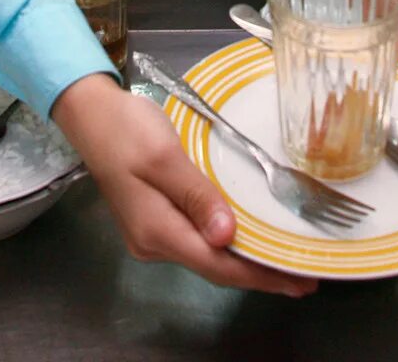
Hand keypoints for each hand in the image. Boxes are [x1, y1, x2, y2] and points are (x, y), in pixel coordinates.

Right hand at [52, 74, 318, 296]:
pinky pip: (198, 240)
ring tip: (286, 260)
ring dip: (246, 260)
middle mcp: (153, 242)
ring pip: (207, 255)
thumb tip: (227, 236)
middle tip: (306, 277)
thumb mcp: (165, 157)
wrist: (91, 115)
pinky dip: (228, 244)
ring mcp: (152, 234)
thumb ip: (197, 196)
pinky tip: (250, 239)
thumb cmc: (126, 130)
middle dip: (260, 273)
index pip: (218, 265)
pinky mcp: (154, 220)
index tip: (300, 282)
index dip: (260, 277)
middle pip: (215, 267)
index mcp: (156, 230)